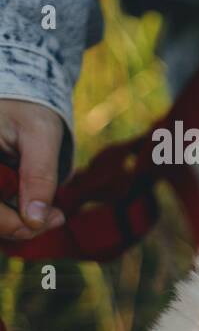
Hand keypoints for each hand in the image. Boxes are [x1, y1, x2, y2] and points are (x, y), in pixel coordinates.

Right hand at [0, 99, 65, 239]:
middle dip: (19, 226)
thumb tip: (35, 220)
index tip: (47, 221)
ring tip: (53, 214)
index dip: (9, 222)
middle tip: (57, 218)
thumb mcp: (41, 135)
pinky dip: (14, 218)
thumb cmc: (29, 112)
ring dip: (17, 225)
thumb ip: (39, 175)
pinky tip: (39, 210)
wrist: (20, 103)